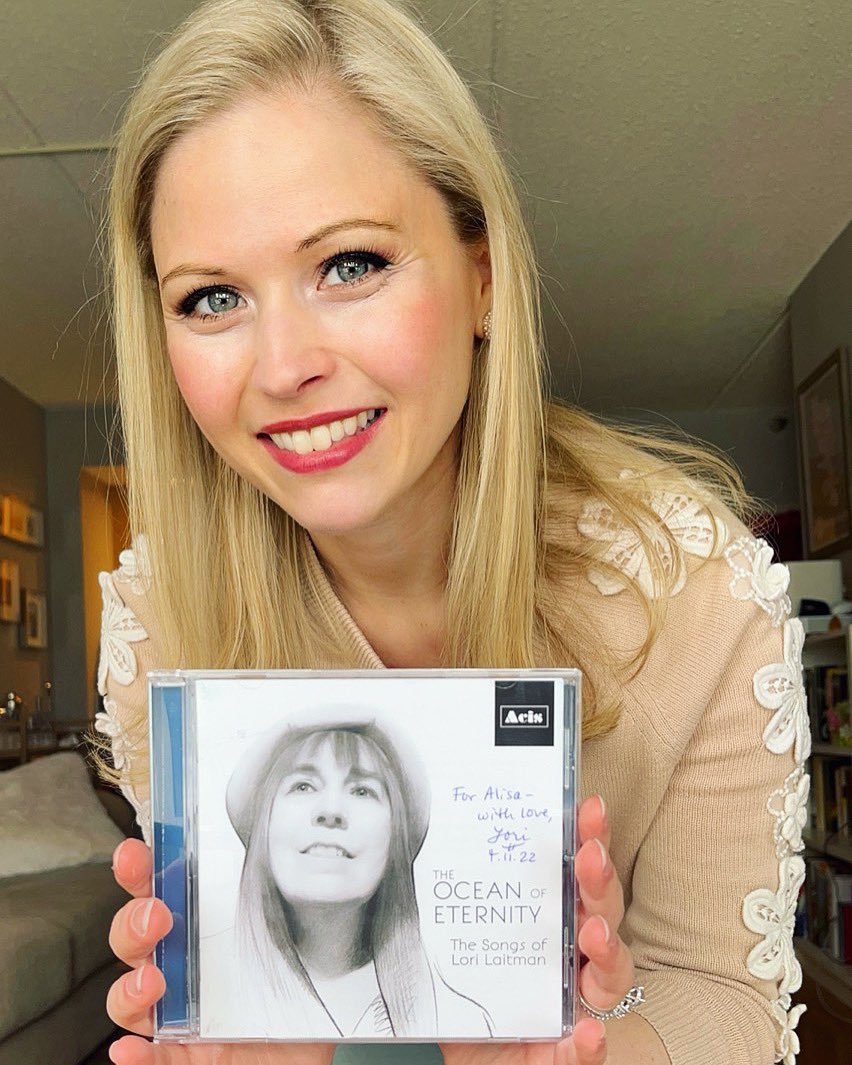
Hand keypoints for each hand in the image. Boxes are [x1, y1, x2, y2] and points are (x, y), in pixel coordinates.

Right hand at [106, 838, 335, 1064]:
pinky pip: (145, 1059)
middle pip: (136, 939)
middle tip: (156, 917)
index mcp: (207, 937)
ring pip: (129, 997)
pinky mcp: (174, 1059)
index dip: (144, 873)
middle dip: (134, 922)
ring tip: (151, 984)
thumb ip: (290, 928)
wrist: (292, 1060)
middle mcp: (182, 973)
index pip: (166, 896)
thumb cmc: (292, 1012)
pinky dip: (134, 1055)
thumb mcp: (295, 960)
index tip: (136, 853)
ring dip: (130, 987)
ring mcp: (174, 1017)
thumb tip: (297, 885)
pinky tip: (132, 1050)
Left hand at [440, 794, 634, 1064]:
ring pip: (610, 973)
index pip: (576, 872)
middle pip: (600, 911)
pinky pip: (588, 1050)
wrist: (467, 1055)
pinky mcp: (567, 1053)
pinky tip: (587, 1031)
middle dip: (599, 880)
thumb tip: (418, 835)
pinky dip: (591, 1041)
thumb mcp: (453, 940)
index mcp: (549, 920)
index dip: (588, 837)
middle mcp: (571, 956)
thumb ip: (449, 899)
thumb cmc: (466, 995)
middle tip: (590, 857)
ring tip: (592, 934)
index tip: (588, 806)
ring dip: (607, 949)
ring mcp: (575, 1003)